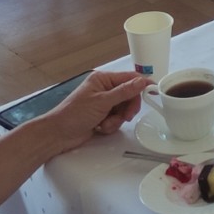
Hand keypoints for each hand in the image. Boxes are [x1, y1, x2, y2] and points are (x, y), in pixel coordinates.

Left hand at [32, 70, 150, 154]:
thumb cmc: (76, 114)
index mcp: (103, 79)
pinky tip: (100, 128)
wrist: (58, 135)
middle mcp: (105, 89)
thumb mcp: (102, 102)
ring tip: (105, 124)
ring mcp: (104, 103)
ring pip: (124, 109)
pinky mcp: (102, 116)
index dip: (142, 85)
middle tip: (126, 117)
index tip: (154, 91)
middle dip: (127, 108)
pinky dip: (111, 125)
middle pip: (129, 95)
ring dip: (117, 119)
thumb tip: (143, 81)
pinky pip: (117, 119)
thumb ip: (124, 92)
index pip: (129, 78)